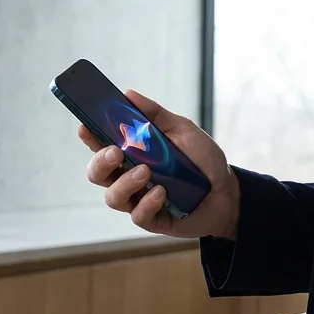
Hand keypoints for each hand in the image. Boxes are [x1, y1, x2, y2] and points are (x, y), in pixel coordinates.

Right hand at [80, 89, 239, 240]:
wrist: (228, 192)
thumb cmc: (202, 160)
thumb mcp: (183, 131)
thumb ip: (156, 115)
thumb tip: (128, 94)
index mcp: (133, 152)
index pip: (101, 144)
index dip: (89, 136)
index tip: (85, 126)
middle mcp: (129, 176)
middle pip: (97, 173)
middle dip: (100, 162)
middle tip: (116, 152)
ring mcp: (138, 199)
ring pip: (112, 197)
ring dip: (125, 183)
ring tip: (145, 172)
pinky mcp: (152, 219)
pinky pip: (138, 215)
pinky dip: (147, 202)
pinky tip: (162, 193)